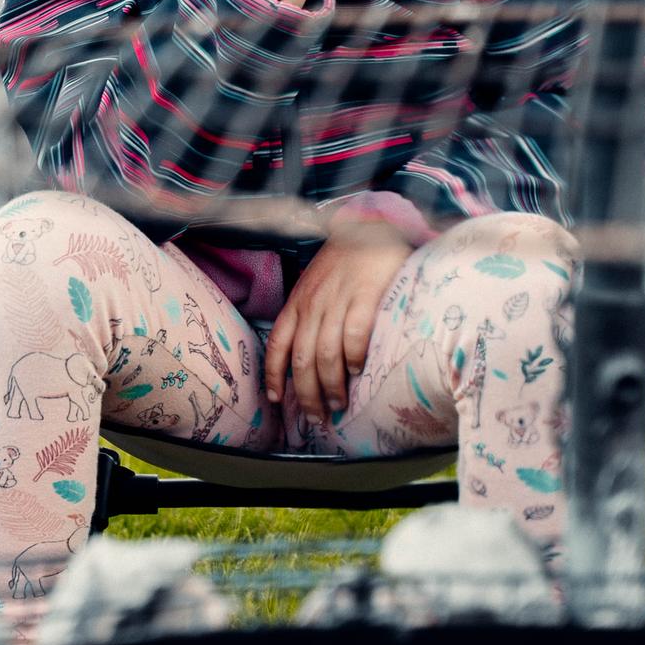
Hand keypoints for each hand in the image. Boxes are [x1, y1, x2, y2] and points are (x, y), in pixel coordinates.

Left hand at [265, 218, 412, 429]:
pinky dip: (353, 357)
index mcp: (297, 304)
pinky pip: (354, 334)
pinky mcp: (365, 296)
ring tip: (338, 404)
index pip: (277, 345)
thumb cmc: (344, 261)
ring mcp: (337, 300)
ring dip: (331, 385)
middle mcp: (312, 305)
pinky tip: (357, 371)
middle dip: (307, 395)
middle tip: (317, 418)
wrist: (370, 227)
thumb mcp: (315, 286)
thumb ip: (309, 315)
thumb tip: (308, 356)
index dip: (274, 376)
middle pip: (302, 360)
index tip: (277, 401)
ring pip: (325, 354)